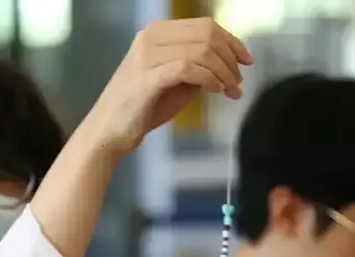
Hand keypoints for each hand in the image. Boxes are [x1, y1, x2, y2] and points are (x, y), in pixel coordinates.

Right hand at [87, 17, 251, 153]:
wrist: (108, 131)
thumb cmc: (141, 109)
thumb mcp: (174, 82)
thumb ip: (197, 68)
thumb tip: (226, 65)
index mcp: (156, 33)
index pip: (204, 25)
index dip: (231, 41)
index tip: (246, 60)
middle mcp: (150, 38)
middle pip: (207, 34)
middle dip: (230, 58)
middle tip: (238, 81)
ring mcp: (148, 56)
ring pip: (202, 50)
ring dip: (224, 72)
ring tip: (231, 91)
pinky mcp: (148, 77)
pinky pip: (189, 68)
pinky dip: (209, 78)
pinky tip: (216, 91)